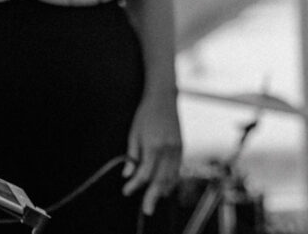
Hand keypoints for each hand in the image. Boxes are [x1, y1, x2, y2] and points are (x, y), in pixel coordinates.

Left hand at [122, 89, 182, 214]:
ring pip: (172, 175)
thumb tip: (127, 175)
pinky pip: (178, 168)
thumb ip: (132, 155)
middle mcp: (169, 149)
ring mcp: (178, 148)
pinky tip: (166, 186)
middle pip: (162, 179)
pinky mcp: (182, 146)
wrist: (164, 98)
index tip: (126, 190)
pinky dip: (172, 179)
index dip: (135, 184)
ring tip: (155, 200)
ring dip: (164, 190)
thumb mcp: (133, 133)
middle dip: (153, 196)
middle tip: (146, 210)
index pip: (146, 173)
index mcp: (155, 145)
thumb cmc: (146, 114)